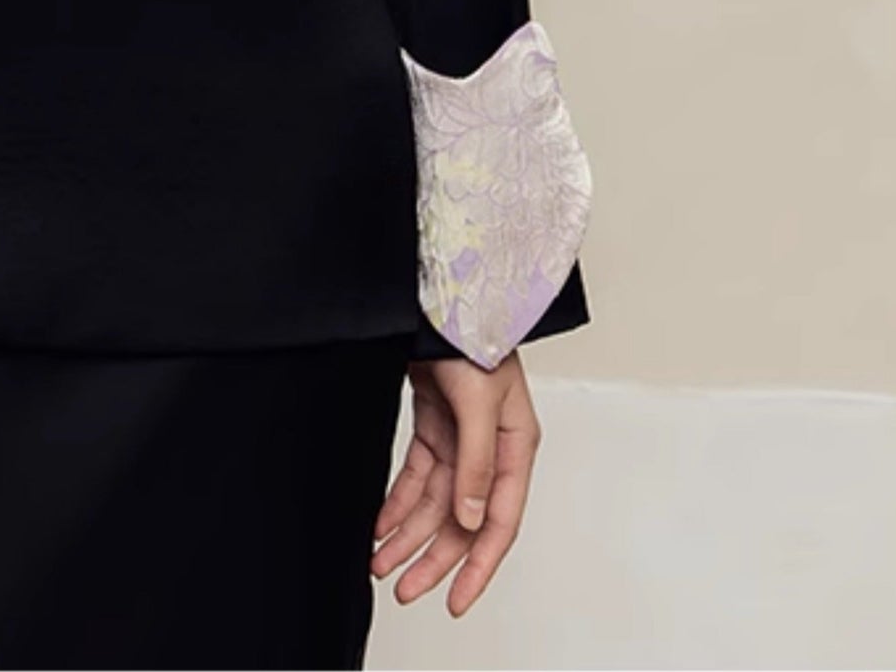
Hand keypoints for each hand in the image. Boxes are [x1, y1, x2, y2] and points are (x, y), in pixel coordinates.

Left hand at [370, 350, 541, 617]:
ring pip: (436, 503)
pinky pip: (417, 476)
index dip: (478, 566)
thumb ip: (477, 462)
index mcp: (516, 447)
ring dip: (408, 534)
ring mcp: (461, 438)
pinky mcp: (435, 425)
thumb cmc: (473, 338)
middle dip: (432, 558)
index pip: (499, 522)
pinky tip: (380, 525)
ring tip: (379, 564)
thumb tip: (471, 521)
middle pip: (463, 520)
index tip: (455, 600)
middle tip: (403, 590)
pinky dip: (398, 502)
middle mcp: (491, 450)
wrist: (442, 295)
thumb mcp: (480, 402)